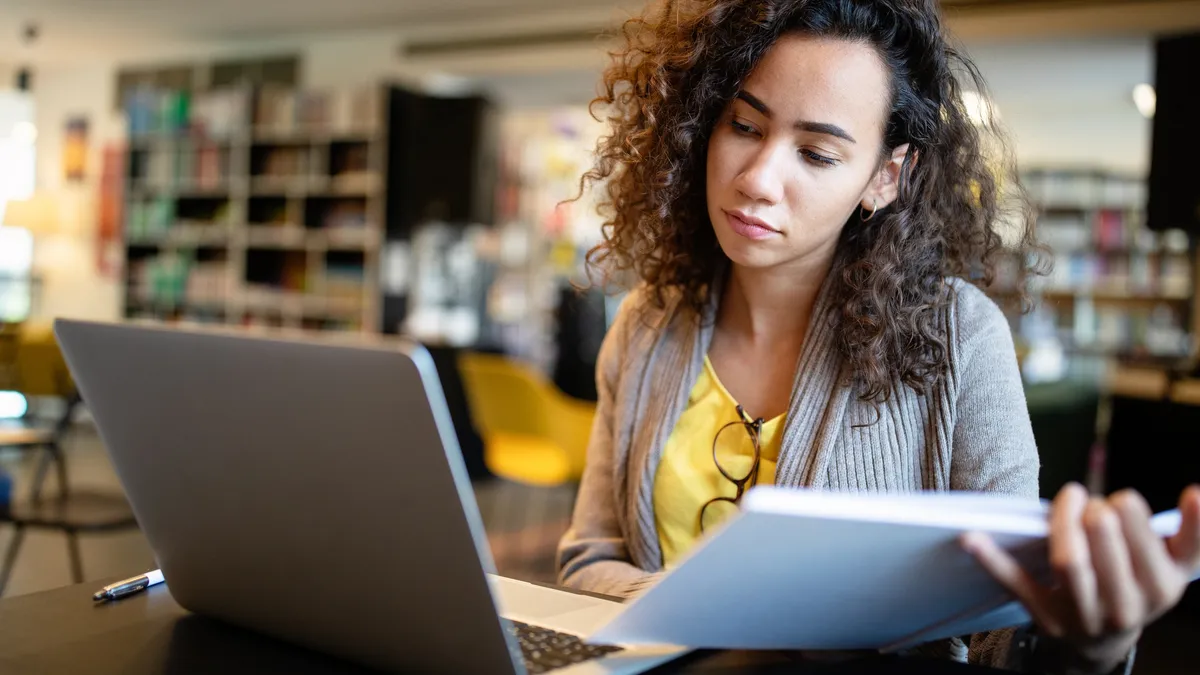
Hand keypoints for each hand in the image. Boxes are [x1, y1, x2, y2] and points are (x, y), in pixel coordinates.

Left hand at [961, 483, 1199, 673]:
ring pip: (1069, 564)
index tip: (1121, 498)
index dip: (1132, 519)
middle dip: (1097, 518)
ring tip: (1069, 498)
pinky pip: (1016, 582)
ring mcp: (1081, 612)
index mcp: (1159, 589)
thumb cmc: (1140, 583)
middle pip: (1105, 554)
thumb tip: (1197, 493)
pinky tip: (971, 535)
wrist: (1105, 640)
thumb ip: (1192, 531)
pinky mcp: (1044, 613)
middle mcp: (1123, 606)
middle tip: (1091, 502)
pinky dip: (991, 559)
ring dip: (1063, 525)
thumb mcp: (1176, 564)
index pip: (1148, 550)